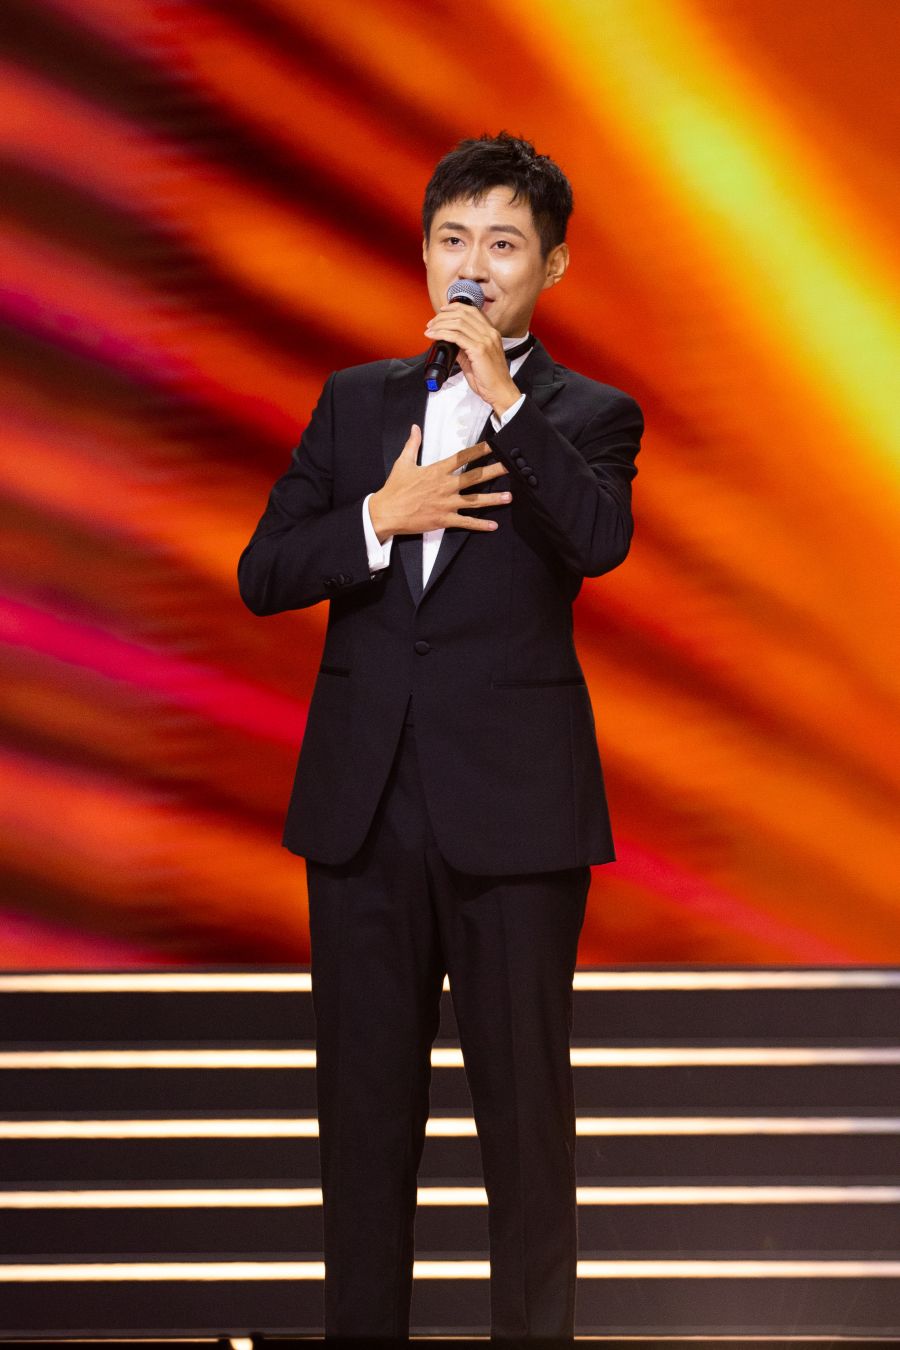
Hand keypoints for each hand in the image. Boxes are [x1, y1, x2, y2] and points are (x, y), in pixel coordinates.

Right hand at [369, 425, 510, 541]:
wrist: (386, 512)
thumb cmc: (395, 488)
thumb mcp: (403, 463)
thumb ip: (412, 444)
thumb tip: (415, 428)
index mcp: (437, 471)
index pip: (462, 457)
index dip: (480, 450)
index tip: (494, 445)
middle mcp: (445, 486)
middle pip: (475, 477)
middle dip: (494, 471)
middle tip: (511, 467)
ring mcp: (447, 504)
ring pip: (475, 500)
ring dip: (493, 499)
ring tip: (509, 496)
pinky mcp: (444, 519)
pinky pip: (465, 522)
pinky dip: (480, 525)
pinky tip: (493, 526)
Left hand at [424, 305, 520, 414]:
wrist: (500, 392)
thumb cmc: (489, 379)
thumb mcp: (475, 358)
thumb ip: (464, 347)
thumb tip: (449, 341)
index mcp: (491, 333)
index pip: (472, 311)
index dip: (455, 307)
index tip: (442, 311)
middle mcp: (490, 333)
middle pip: (463, 314)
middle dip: (443, 316)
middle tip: (431, 323)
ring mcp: (485, 340)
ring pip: (458, 323)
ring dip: (440, 324)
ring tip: (430, 330)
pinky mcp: (479, 350)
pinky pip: (456, 336)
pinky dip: (442, 333)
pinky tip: (433, 336)